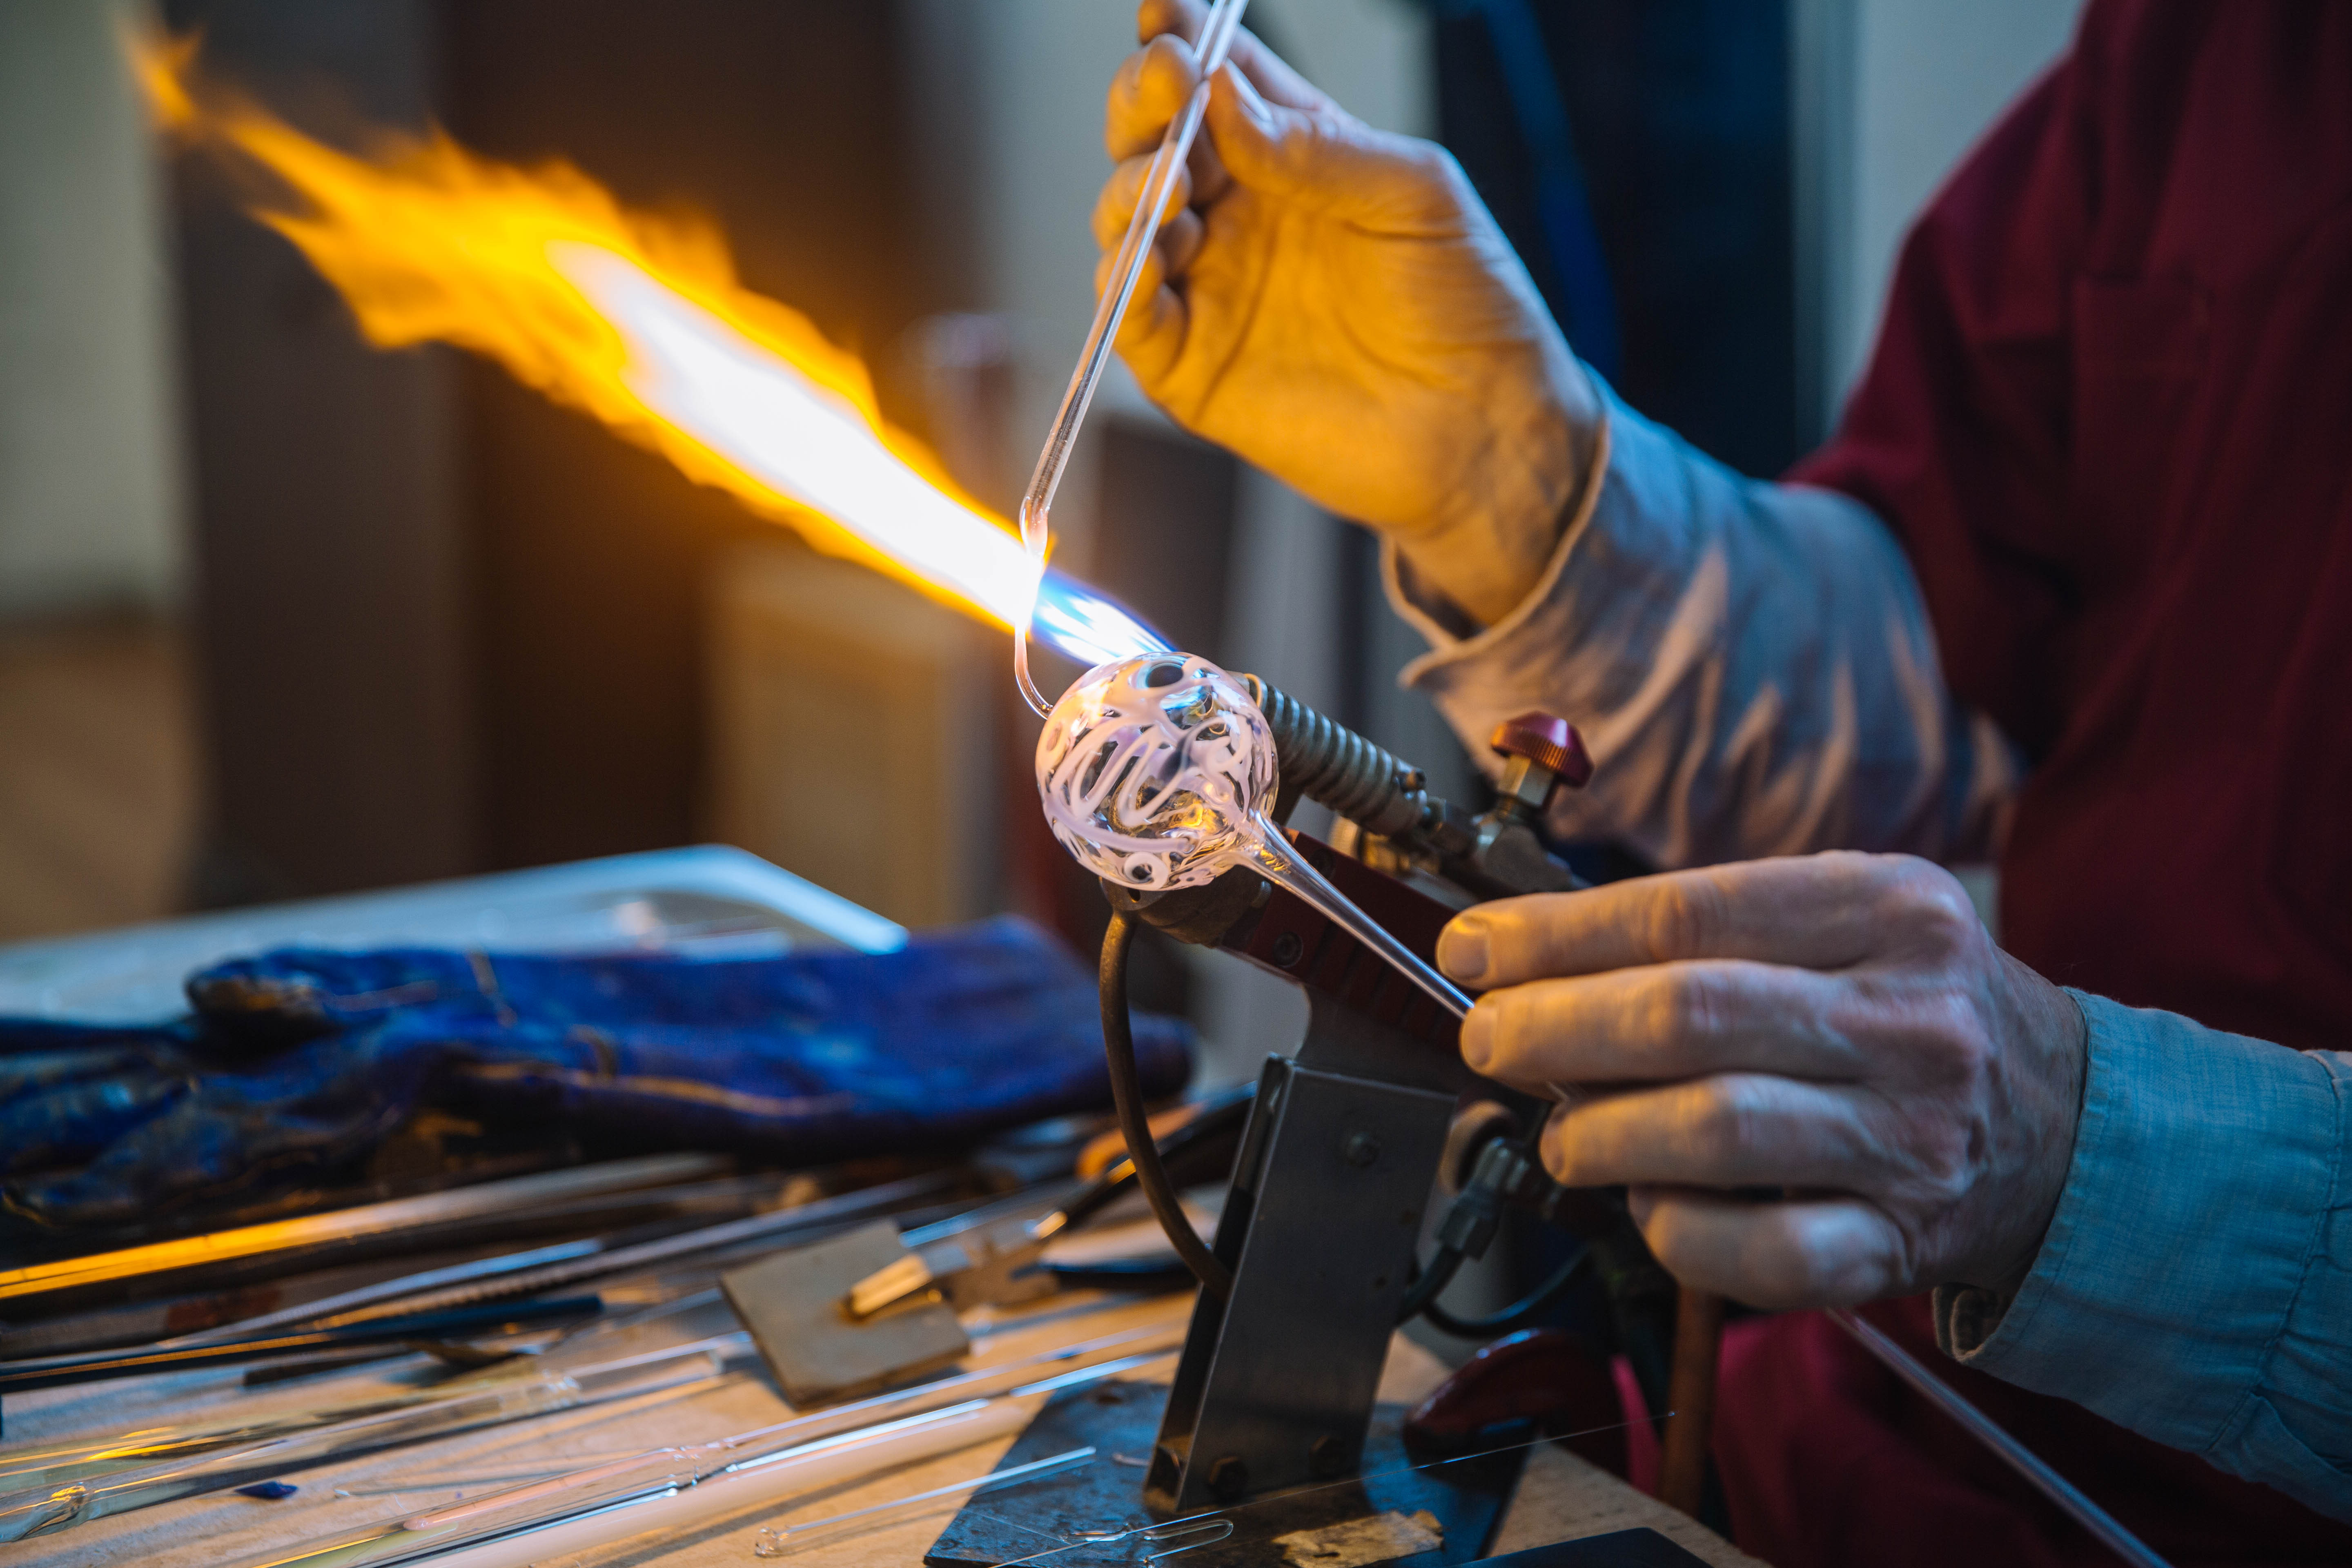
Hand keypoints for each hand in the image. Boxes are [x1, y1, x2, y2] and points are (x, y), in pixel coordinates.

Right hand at [1099, 0, 1598, 625]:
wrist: (1484, 426)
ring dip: (1131, 189)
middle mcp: (1239, 217)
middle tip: (1162, 84)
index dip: (1182, 42)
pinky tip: (1143, 257)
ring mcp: (1209, 289)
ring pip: (1128, 222)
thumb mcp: (1413, 194)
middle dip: (1142, 104)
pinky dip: (1122, 283)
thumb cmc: (1466, 303)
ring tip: (1167, 179)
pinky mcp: (1192, 367)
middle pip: (1156, 141)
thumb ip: (1318, 146)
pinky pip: (1130, 319)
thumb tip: (1224, 94)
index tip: (1165, 15)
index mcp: (1293, 158)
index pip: (1219, 82)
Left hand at [1437, 852, 2087, 1308]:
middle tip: (1486, 1040)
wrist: (2066, 1125)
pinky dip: (1678, 1231)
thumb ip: (1703, 932)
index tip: (1471, 950)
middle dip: (1552, 1029)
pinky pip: (1762, 1252)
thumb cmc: (1908, 1010)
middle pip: (1687, 1015)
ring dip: (1598, 1133)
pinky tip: (1647, 1204)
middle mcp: (1910, 1018)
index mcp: (1889, 909)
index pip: (1684, 913)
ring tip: (1560, 1132)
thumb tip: (1526, 956)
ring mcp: (1913, 1137)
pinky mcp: (1904, 1240)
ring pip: (1713, 1131)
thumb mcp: (1840, 924)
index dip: (1554, 935)